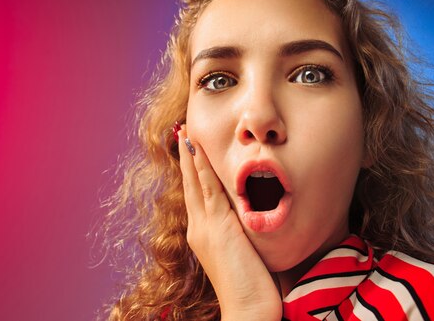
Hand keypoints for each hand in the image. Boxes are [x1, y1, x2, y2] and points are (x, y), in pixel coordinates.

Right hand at [178, 128, 281, 320]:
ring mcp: (205, 227)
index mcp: (205, 233)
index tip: (190, 148)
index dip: (192, 170)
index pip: (197, 194)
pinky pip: (207, 190)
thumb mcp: (244, 250)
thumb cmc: (252, 286)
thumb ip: (241, 229)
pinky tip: (197, 150)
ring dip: (190, 155)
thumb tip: (249, 213)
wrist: (248, 310)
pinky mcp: (216, 227)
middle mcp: (199, 227)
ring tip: (185, 132)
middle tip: (181, 131)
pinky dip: (200, 168)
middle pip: (190, 184)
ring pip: (196, 183)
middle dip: (185, 157)